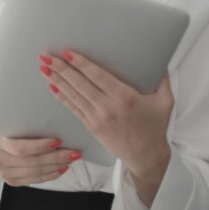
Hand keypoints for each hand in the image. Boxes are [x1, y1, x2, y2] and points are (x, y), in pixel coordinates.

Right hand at [0, 132, 81, 186]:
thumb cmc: (3, 132)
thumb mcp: (7, 124)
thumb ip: (24, 125)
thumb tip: (55, 124)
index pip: (21, 148)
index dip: (40, 146)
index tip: (58, 141)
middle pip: (32, 162)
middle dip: (56, 157)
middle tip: (74, 152)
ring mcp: (5, 173)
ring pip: (36, 173)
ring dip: (57, 166)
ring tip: (71, 159)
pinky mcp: (12, 182)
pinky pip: (35, 180)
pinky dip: (51, 175)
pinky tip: (62, 168)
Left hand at [38, 51, 172, 185]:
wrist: (146, 157)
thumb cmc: (155, 127)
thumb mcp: (165, 102)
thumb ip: (163, 80)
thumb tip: (162, 61)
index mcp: (125, 98)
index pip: (97, 76)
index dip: (80, 63)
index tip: (66, 52)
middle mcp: (108, 108)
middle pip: (80, 84)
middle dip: (60, 69)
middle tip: (45, 56)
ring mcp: (97, 118)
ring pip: (73, 95)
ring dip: (56, 80)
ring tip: (43, 68)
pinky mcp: (92, 127)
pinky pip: (73, 109)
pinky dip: (62, 97)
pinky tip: (52, 87)